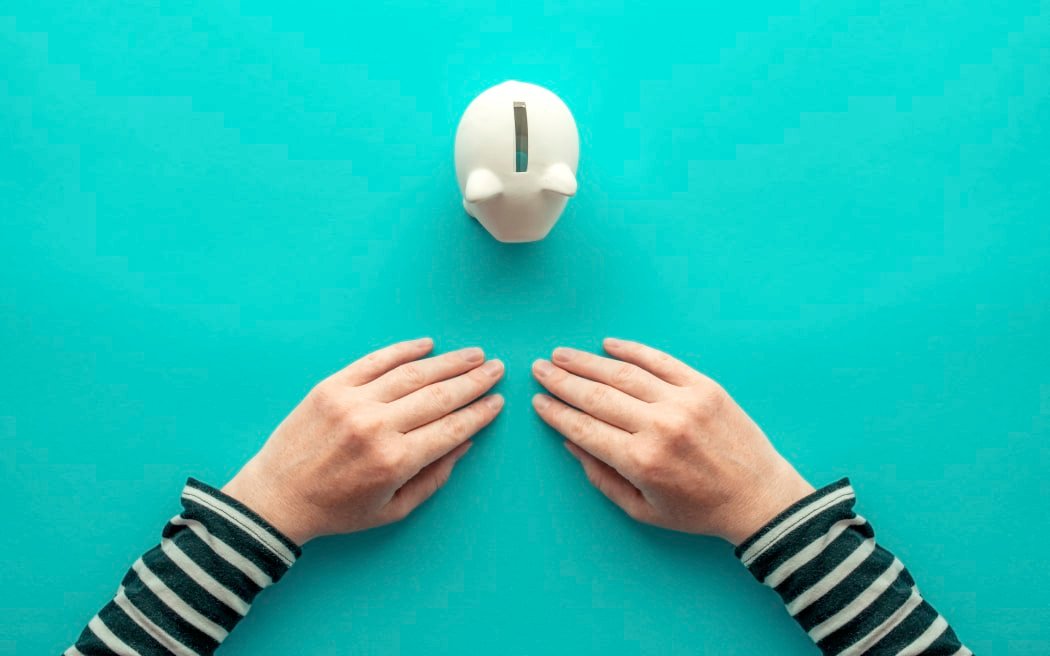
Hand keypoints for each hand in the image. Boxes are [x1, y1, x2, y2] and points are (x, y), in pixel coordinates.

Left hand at [223, 338, 504, 544]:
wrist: (277, 497)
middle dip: (473, 380)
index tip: (498, 401)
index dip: (479, 413)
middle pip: (439, 395)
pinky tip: (427, 345)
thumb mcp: (393, 510)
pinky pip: (375, 360)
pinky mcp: (332, 386)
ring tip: (473, 354)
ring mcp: (353, 402)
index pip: (451, 428)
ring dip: (449, 361)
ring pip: (413, 373)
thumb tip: (465, 442)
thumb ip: (433, 478)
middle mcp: (377, 426)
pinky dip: (404, 350)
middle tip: (496, 369)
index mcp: (395, 461)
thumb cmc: (338, 510)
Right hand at [531, 338, 812, 544]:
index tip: (537, 400)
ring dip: (587, 361)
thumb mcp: (642, 510)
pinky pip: (661, 361)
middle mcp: (659, 426)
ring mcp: (683, 402)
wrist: (757, 497)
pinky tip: (608, 344)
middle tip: (539, 368)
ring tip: (562, 354)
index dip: (556, 412)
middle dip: (562, 381)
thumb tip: (570, 443)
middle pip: (597, 395)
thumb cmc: (697, 510)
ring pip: (623, 373)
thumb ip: (602, 477)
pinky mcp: (704, 386)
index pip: (584, 428)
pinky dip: (632, 350)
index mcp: (641, 461)